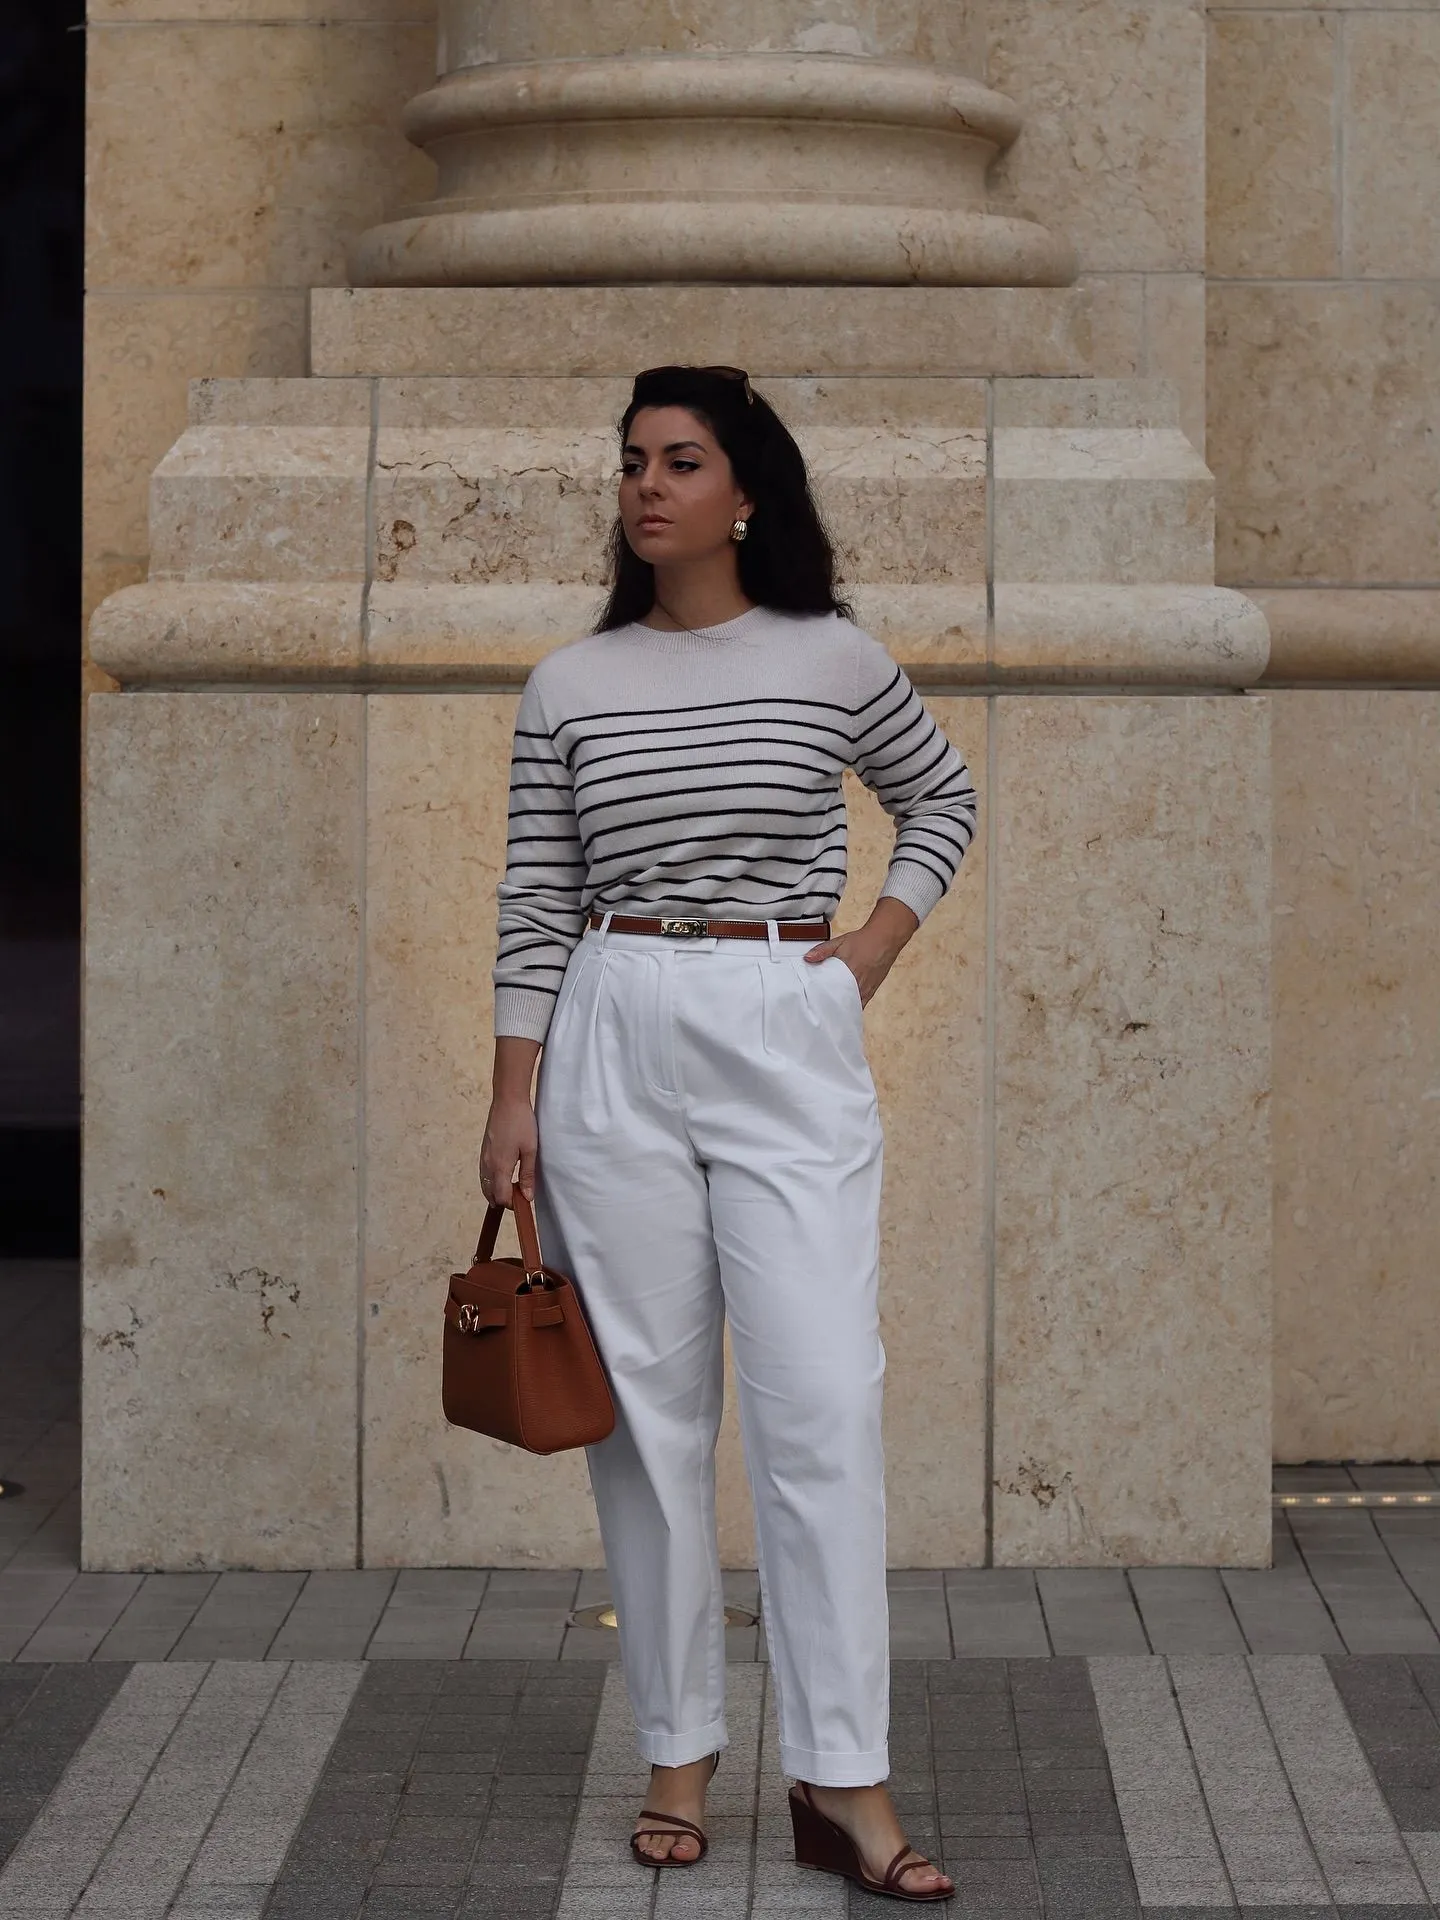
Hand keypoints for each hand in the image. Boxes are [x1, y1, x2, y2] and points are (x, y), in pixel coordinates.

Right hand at [479, 1094, 537, 1205]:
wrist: (507, 1100)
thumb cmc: (522, 1123)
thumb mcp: (530, 1150)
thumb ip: (527, 1175)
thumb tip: (527, 1196)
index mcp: (500, 1166)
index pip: (501, 1197)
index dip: (512, 1203)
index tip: (524, 1200)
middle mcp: (488, 1164)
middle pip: (490, 1194)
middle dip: (503, 1199)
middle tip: (518, 1195)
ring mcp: (483, 1157)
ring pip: (485, 1184)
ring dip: (496, 1191)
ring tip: (512, 1187)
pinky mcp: (484, 1151)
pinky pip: (484, 1174)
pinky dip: (491, 1181)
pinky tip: (504, 1176)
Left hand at [803, 898, 918, 1007]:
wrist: (885, 939)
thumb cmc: (863, 941)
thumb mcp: (839, 942)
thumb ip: (823, 951)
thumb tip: (807, 958)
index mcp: (849, 972)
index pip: (833, 993)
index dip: (823, 1000)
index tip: (815, 1004)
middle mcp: (859, 984)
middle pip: (842, 1002)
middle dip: (831, 1006)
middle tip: (819, 1009)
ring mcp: (867, 989)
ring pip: (851, 1005)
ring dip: (842, 1007)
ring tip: (830, 1011)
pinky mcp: (872, 990)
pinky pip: (861, 1004)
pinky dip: (852, 1006)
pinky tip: (845, 1008)